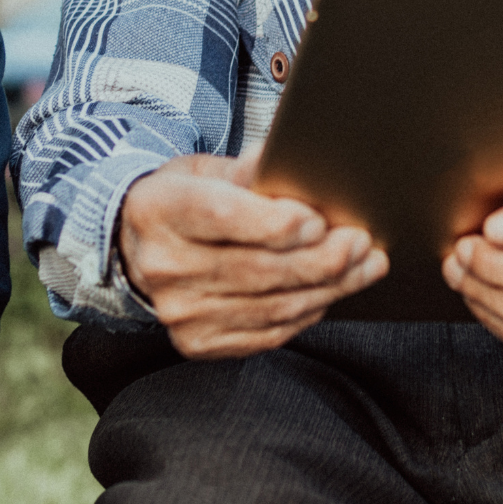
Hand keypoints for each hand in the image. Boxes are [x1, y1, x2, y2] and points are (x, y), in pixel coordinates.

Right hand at [120, 152, 388, 358]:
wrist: (137, 249)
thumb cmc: (182, 201)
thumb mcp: (204, 171)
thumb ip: (248, 170)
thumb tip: (291, 161)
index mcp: (159, 210)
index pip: (224, 218)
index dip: (276, 223)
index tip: (318, 220)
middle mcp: (163, 266)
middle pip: (258, 269)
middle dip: (321, 259)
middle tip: (360, 243)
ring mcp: (179, 312)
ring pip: (272, 306)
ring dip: (328, 288)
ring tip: (365, 266)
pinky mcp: (197, 342)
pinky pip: (268, 333)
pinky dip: (308, 312)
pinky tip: (330, 291)